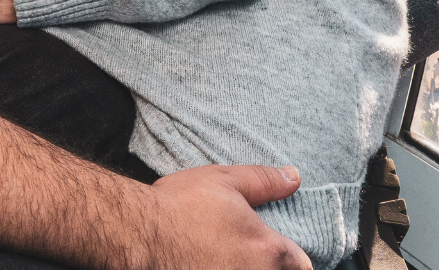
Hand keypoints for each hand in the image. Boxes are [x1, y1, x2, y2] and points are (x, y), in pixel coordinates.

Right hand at [143, 165, 312, 269]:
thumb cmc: (179, 206)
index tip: (276, 250)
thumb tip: (294, 177)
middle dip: (267, 265)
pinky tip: (206, 263)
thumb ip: (264, 181)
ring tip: (224, 257)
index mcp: (268, 250)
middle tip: (245, 252)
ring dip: (243, 268)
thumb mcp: (224, 181)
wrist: (136, 234)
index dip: (291, 257)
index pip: (301, 265)